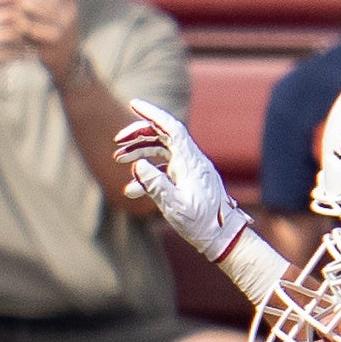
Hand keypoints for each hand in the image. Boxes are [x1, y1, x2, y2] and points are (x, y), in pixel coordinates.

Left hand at [11, 0, 83, 81]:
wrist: (65, 58)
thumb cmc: (53, 29)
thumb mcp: (54, 10)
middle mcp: (69, 10)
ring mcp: (64, 25)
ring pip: (34, 7)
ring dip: (19, 6)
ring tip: (12, 8)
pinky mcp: (54, 39)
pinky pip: (30, 26)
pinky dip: (20, 24)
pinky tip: (16, 24)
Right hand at [113, 98, 244, 259]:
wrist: (223, 238)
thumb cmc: (202, 224)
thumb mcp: (175, 206)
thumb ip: (155, 185)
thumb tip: (138, 165)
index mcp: (190, 162)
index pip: (170, 128)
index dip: (152, 113)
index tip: (134, 103)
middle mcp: (191, 161)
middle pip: (163, 136)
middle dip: (139, 135)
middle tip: (117, 142)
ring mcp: (190, 171)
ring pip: (162, 151)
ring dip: (140, 152)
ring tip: (119, 159)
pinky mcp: (188, 182)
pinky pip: (165, 169)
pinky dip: (148, 174)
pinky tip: (131, 188)